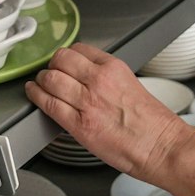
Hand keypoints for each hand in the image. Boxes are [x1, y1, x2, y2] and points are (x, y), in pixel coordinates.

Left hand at [26, 44, 194, 183]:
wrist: (160, 146)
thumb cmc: (152, 124)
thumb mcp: (131, 85)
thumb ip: (107, 79)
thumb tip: (88, 79)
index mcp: (114, 68)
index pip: (80, 49)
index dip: (67, 55)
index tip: (64, 61)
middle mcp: (99, 80)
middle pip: (61, 59)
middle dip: (52, 65)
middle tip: (50, 71)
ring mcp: (87, 101)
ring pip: (51, 79)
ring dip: (41, 80)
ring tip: (39, 83)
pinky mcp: (79, 124)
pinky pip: (49, 104)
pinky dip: (37, 96)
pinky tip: (34, 93)